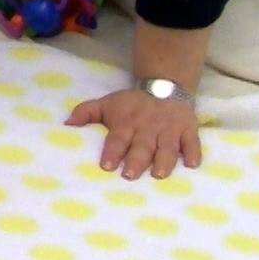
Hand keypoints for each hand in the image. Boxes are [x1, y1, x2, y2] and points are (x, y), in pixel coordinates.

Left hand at [66, 88, 202, 179]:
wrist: (165, 84)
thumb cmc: (132, 103)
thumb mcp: (107, 103)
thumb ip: (86, 112)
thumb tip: (66, 125)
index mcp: (127, 122)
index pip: (117, 138)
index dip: (112, 151)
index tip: (107, 165)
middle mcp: (148, 127)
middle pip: (141, 146)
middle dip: (136, 160)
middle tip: (130, 175)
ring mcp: (169, 129)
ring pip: (167, 147)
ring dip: (163, 160)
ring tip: (159, 174)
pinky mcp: (188, 129)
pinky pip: (192, 142)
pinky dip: (192, 152)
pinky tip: (191, 163)